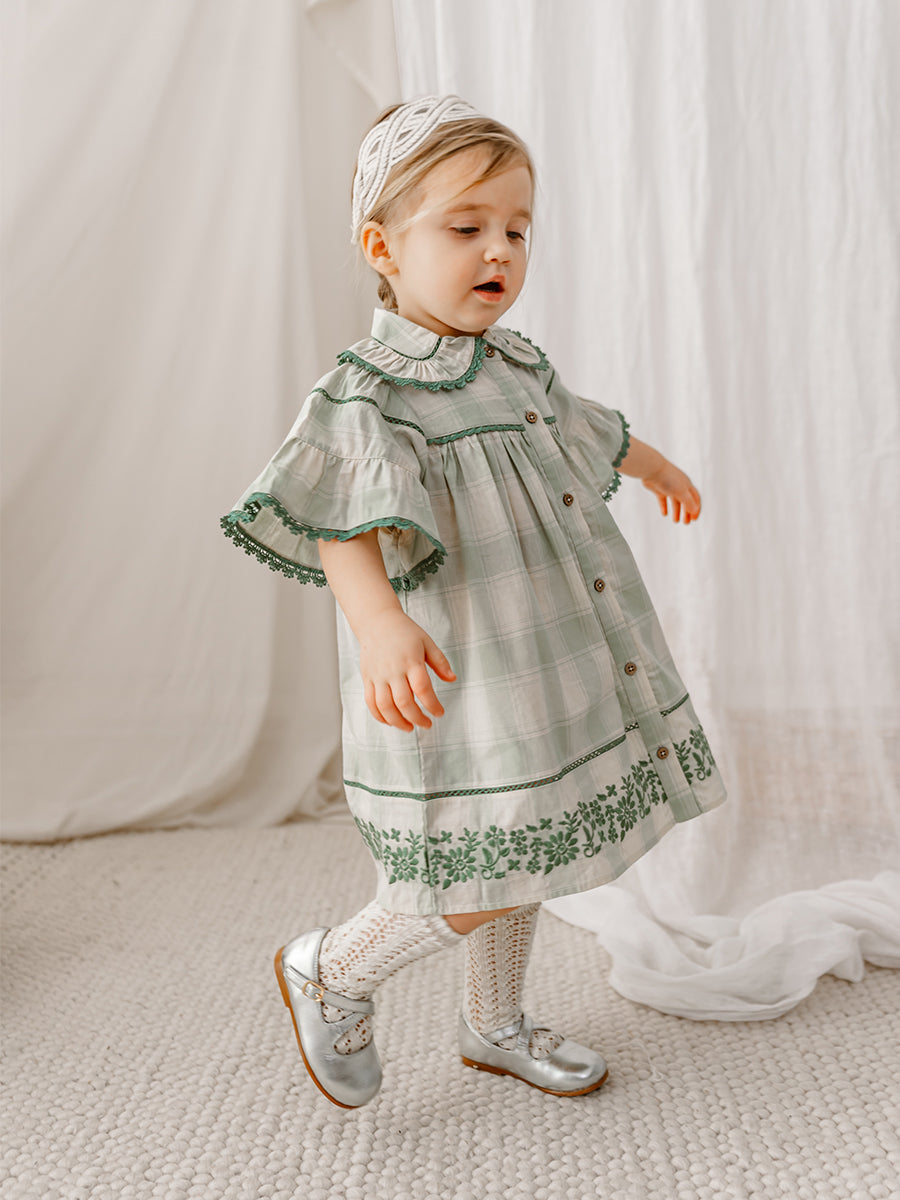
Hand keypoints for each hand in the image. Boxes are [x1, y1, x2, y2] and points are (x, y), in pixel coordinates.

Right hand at [358, 610, 455, 731]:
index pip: (422, 689)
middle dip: (417, 718)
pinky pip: (371, 703)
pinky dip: (380, 716)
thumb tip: (452, 679)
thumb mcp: (427, 642)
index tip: (439, 713)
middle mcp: (393, 670)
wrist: (377, 622)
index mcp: (411, 660)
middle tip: (427, 724)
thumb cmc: (404, 632)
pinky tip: (391, 721)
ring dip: (398, 722)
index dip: (432, 705)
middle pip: (404, 702)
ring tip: (409, 727)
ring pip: (385, 706)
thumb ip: (440, 662)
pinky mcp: (367, 678)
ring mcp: (378, 675)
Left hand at [641, 459, 701, 523]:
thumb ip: (688, 502)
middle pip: (686, 501)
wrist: (652, 469)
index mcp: (687, 485)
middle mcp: (679, 486)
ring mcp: (669, 487)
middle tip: (686, 523)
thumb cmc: (668, 478)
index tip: (694, 519)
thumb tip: (695, 511)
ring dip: (676, 511)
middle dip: (687, 512)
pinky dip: (664, 507)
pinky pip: (663, 499)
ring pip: (675, 501)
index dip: (696, 509)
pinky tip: (664, 514)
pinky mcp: (658, 488)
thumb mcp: (681, 491)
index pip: (695, 498)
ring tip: (676, 521)